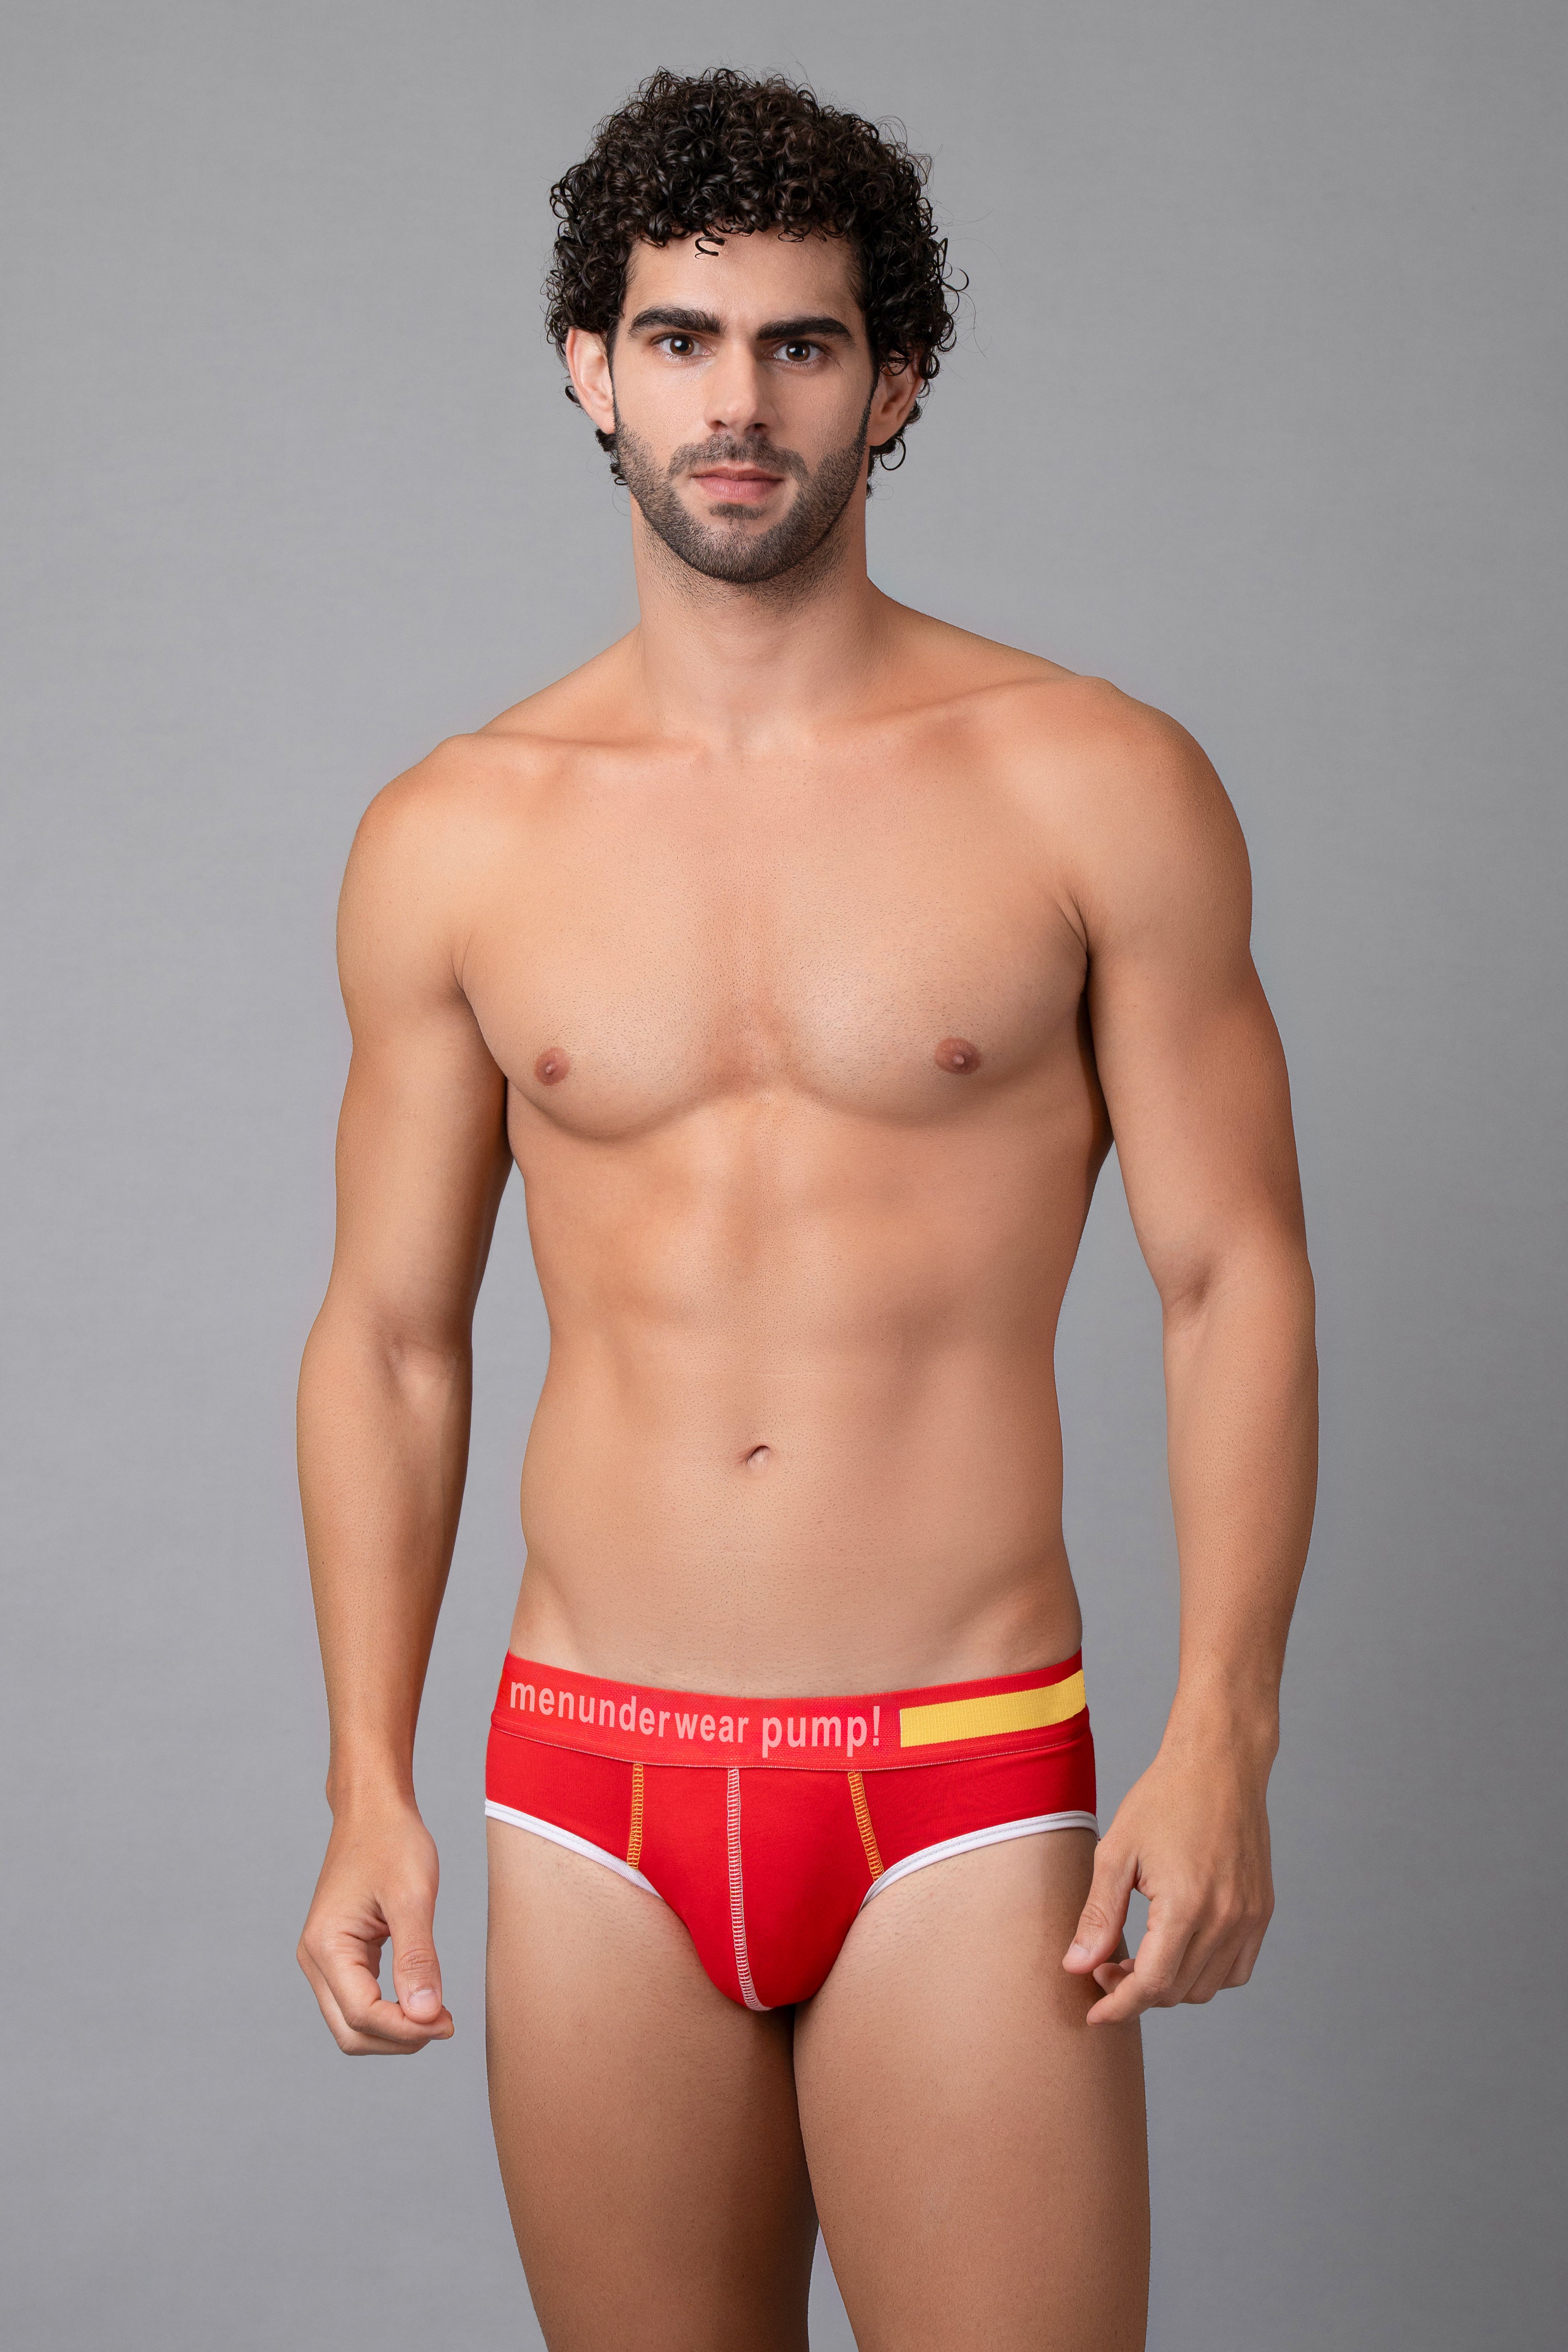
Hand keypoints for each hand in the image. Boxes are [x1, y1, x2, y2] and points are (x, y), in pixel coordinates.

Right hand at [297, 1797, 454, 2053]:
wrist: (373, 1809)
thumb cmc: (392, 1842)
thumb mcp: (412, 1897)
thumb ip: (417, 1958)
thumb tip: (426, 2016)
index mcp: (326, 1946)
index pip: (362, 2016)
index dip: (406, 2030)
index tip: (448, 2023)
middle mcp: (315, 1959)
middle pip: (351, 2032)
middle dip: (398, 2038)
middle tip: (446, 2023)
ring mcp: (323, 1959)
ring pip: (353, 2023)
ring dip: (393, 2030)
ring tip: (437, 2014)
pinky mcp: (339, 1955)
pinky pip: (358, 2000)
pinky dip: (388, 2011)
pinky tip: (420, 1999)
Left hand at [1062, 1721, 1274, 2023]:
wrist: (1220, 1763)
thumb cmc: (1164, 1798)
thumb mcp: (1116, 1852)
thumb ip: (1098, 1916)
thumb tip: (1076, 1967)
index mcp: (1187, 1905)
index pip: (1152, 1984)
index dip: (1119, 2006)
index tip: (1094, 2014)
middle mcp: (1226, 1918)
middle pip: (1177, 1991)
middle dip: (1136, 1992)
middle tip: (1105, 1966)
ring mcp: (1250, 1917)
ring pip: (1207, 1987)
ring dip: (1170, 1986)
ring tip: (1139, 1957)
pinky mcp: (1262, 1910)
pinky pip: (1236, 1969)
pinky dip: (1205, 1974)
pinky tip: (1177, 1949)